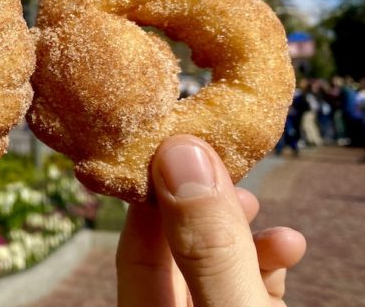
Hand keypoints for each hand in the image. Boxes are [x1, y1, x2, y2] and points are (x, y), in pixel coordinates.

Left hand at [117, 135, 305, 306]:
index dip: (155, 190)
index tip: (182, 142)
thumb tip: (180, 155)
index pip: (136, 245)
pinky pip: (247, 283)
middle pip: (175, 247)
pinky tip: (289, 243)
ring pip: (214, 261)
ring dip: (239, 225)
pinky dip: (268, 259)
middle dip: (201, 199)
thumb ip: (208, 246)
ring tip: (253, 202)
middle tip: (224, 162)